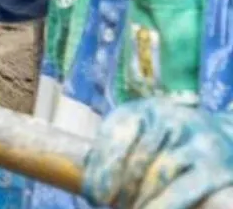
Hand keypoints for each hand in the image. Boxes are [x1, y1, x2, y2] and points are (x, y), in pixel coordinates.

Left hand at [84, 99, 232, 208]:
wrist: (225, 136)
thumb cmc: (169, 142)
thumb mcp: (139, 135)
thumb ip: (114, 152)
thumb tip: (90, 184)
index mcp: (141, 110)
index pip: (114, 139)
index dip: (100, 171)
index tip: (95, 196)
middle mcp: (169, 117)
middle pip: (134, 161)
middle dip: (120, 191)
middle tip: (113, 205)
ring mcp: (195, 139)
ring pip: (156, 176)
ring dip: (140, 200)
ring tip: (134, 208)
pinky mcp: (215, 166)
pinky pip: (182, 190)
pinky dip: (163, 205)